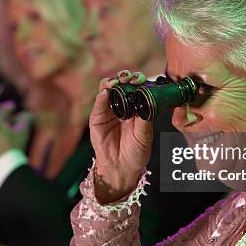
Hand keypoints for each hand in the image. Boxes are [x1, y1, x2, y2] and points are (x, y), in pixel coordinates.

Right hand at [90, 70, 152, 202]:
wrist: (122, 168)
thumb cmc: (136, 152)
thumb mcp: (145, 136)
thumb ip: (145, 119)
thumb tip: (148, 102)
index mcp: (136, 107)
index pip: (136, 87)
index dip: (139, 81)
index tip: (142, 80)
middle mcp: (121, 105)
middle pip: (121, 84)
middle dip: (126, 77)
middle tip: (131, 79)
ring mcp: (108, 110)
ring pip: (107, 89)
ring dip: (112, 82)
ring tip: (117, 82)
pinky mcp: (97, 118)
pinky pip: (98, 104)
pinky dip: (101, 96)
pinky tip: (105, 92)